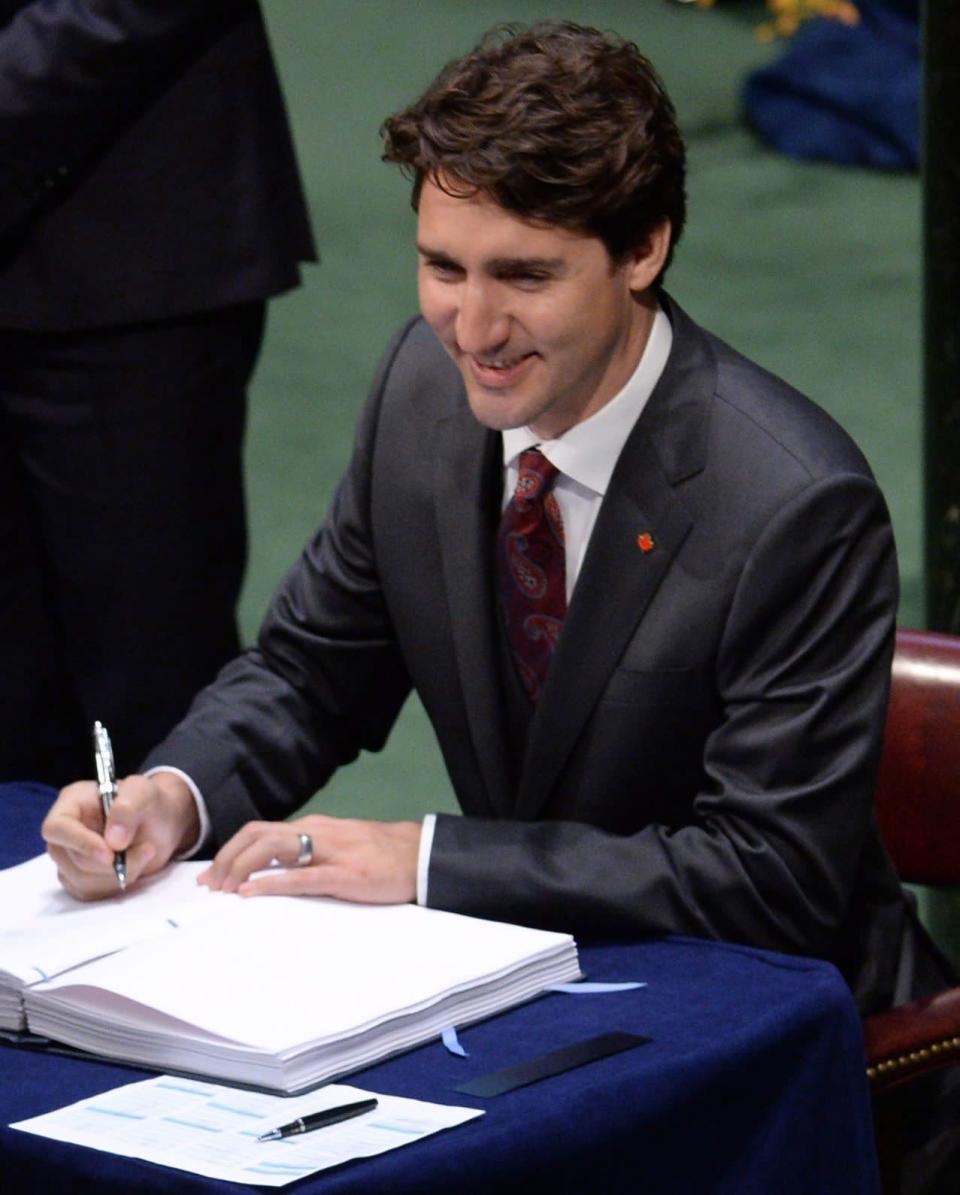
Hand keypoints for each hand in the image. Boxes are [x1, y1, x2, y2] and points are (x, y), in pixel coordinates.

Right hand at [42, 772, 199, 899]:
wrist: (162, 823)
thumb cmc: (150, 802)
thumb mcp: (144, 792)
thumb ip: (128, 809)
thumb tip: (113, 841)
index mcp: (71, 803)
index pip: (56, 828)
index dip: (79, 843)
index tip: (110, 854)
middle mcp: (65, 832)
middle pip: (69, 859)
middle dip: (110, 862)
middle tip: (146, 848)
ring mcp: (70, 857)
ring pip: (80, 881)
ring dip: (119, 874)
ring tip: (145, 852)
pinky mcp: (81, 878)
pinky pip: (90, 893)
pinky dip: (116, 884)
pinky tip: (134, 866)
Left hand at [198, 814, 420, 903]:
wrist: (419, 854)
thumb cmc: (379, 854)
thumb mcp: (339, 847)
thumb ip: (309, 853)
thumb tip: (273, 871)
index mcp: (313, 826)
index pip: (260, 831)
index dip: (230, 850)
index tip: (211, 874)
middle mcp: (316, 831)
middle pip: (257, 835)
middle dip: (227, 859)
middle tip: (208, 886)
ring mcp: (330, 851)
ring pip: (272, 848)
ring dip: (240, 868)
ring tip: (222, 890)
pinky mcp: (345, 873)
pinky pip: (300, 877)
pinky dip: (270, 884)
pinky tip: (251, 894)